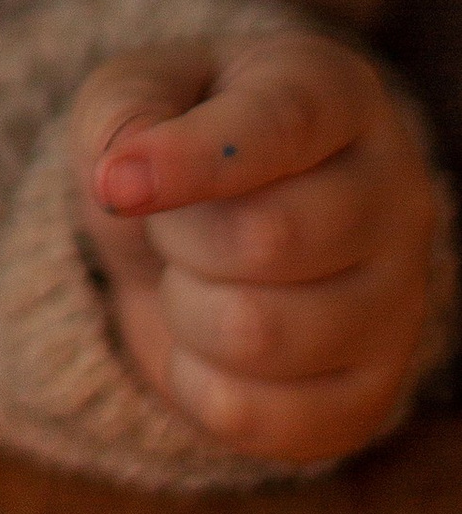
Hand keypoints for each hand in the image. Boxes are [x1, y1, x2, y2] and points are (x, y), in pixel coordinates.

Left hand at [74, 32, 441, 466]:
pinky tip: (207, 342)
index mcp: (336, 95)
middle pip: (266, 239)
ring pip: (258, 334)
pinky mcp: (372, 394)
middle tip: (173, 220)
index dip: (192, 161)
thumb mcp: (133, 96)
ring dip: (185, 309)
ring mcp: (399, 301)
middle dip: (177, 235)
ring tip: (198, 274)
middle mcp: (394, 194)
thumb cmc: (172, 143)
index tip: (114, 187)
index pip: (279, 127)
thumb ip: (124, 116)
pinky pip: (262, 418)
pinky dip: (198, 386)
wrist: (206, 228)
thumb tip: (122, 179)